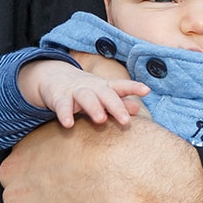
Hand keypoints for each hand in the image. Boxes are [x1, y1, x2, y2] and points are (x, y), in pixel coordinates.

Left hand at [0, 109, 202, 202]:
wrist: (130, 172)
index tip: (68, 186)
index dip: (47, 182)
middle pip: (20, 196)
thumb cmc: (121, 147)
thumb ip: (81, 136)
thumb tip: (98, 136)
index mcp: (27, 146)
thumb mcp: (94, 126)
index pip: (26, 171)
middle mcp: (13, 173)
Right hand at [18, 58, 146, 127]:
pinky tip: (68, 124)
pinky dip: (65, 114)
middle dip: (116, 106)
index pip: (121, 86)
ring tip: (101, 120)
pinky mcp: (59, 98)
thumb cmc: (87, 91)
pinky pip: (62, 106)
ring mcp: (75, 91)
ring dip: (94, 107)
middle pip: (106, 94)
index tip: (147, 90)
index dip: (134, 87)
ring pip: (86, 97)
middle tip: (126, 121)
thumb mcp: (103, 95)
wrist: (55, 78)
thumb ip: (119, 102)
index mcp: (104, 87)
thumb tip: (138, 109)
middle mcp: (92, 87)